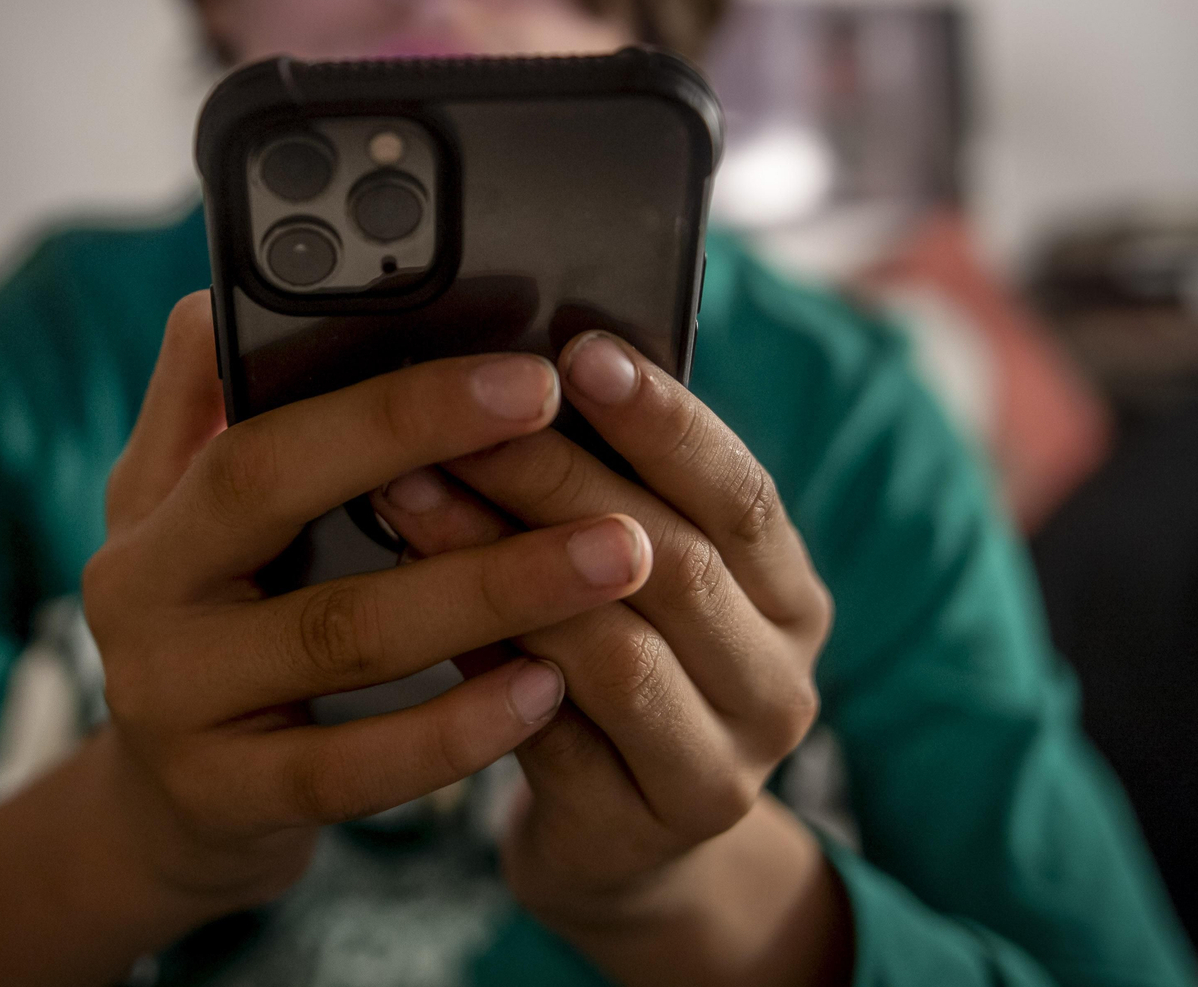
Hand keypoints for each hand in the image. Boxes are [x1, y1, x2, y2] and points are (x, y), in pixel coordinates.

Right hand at [79, 299, 658, 943]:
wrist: (167, 801)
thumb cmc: (210, 622)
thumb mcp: (179, 513)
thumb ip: (206, 408)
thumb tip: (228, 294)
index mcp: (153, 510)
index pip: (262, 430)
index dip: (389, 404)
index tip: (523, 373)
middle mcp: (143, 600)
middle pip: (283, 505)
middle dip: (438, 463)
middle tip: (572, 435)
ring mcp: (176, 707)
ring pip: (343, 639)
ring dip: (488, 594)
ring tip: (613, 558)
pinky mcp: (225, 799)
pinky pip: (351, 769)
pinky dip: (454, 729)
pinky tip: (546, 690)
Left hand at [370, 331, 844, 983]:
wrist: (623, 845)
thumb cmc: (614, 674)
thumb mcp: (633, 583)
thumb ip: (604, 500)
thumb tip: (501, 383)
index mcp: (787, 596)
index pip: (741, 492)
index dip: (665, 421)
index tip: (582, 351)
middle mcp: (778, 682)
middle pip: (674, 560)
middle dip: (554, 477)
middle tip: (455, 420)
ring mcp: (721, 767)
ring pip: (616, 649)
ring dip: (503, 566)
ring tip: (409, 496)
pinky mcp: (642, 829)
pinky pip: (553, 734)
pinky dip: (484, 663)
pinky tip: (414, 609)